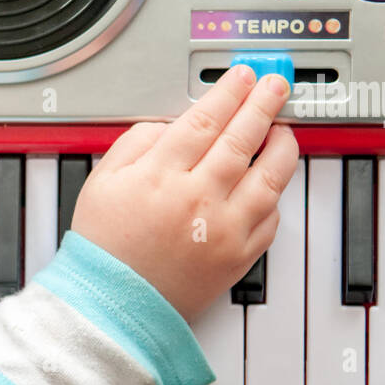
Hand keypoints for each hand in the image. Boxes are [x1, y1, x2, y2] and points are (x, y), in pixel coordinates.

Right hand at [70, 66, 299, 323]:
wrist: (113, 307)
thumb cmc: (104, 248)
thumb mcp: (102, 182)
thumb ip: (136, 143)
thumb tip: (171, 126)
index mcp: (161, 176)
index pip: (205, 120)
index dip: (229, 92)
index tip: (242, 77)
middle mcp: (198, 199)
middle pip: (242, 138)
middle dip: (263, 104)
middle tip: (274, 85)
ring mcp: (224, 230)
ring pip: (270, 177)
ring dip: (282, 146)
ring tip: (282, 130)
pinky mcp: (239, 258)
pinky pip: (270, 219)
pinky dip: (274, 196)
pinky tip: (270, 181)